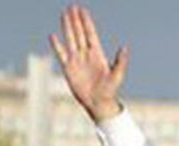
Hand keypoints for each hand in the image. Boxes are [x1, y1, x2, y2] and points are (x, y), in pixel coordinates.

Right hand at [49, 5, 129, 121]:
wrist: (98, 103)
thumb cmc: (110, 91)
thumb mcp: (117, 75)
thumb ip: (120, 61)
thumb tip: (125, 47)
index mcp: (98, 54)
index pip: (90, 34)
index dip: (87, 22)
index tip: (83, 10)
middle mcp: (86, 54)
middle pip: (79, 33)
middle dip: (76, 20)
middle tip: (72, 7)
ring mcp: (77, 60)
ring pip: (70, 39)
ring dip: (67, 27)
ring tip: (64, 14)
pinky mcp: (68, 68)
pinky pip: (61, 54)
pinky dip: (57, 45)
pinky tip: (53, 36)